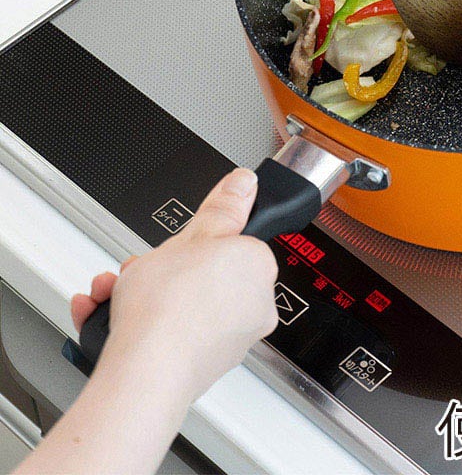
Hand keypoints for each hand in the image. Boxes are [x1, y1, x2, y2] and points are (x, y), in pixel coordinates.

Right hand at [71, 168, 278, 401]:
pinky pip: (166, 332)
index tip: (175, 245)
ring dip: (139, 292)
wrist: (145, 374)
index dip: (193, 241)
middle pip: (201, 272)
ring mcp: (228, 339)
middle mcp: (253, 306)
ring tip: (116, 293)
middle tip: (140, 270)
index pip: (229, 243)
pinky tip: (108, 316)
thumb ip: (223, 207)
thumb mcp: (192, 235)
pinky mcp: (200, 365)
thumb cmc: (170, 308)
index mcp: (258, 268)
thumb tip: (246, 183)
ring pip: (179, 302)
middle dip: (159, 268)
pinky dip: (135, 322)